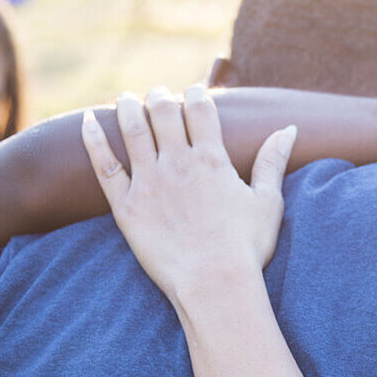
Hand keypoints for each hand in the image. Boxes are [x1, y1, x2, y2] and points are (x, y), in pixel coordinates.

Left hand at [82, 85, 296, 304]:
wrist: (215, 284)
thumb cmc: (246, 247)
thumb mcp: (268, 202)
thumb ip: (273, 161)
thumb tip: (289, 128)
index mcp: (213, 159)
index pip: (201, 109)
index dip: (197, 94)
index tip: (194, 92)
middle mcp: (178, 163)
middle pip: (164, 112)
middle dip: (161, 97)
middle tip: (159, 95)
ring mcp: (149, 183)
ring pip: (133, 130)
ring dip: (128, 107)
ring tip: (126, 98)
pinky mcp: (127, 206)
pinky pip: (104, 166)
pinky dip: (94, 139)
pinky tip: (88, 120)